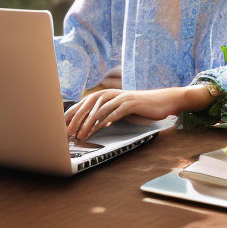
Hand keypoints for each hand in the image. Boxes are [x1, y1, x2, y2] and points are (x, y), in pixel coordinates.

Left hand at [64, 87, 184, 139]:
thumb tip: (95, 124)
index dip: (74, 112)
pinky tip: (99, 128)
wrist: (163, 101)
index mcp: (109, 94)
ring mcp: (122, 97)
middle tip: (69, 131)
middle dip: (77, 118)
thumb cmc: (142, 107)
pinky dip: (106, 120)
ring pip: (101, 109)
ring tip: (81, 134)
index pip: (86, 102)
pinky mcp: (132, 103)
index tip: (63, 123)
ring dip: (89, 122)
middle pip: (90, 104)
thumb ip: (110, 113)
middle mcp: (113, 93)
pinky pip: (115, 112)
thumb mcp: (122, 109)